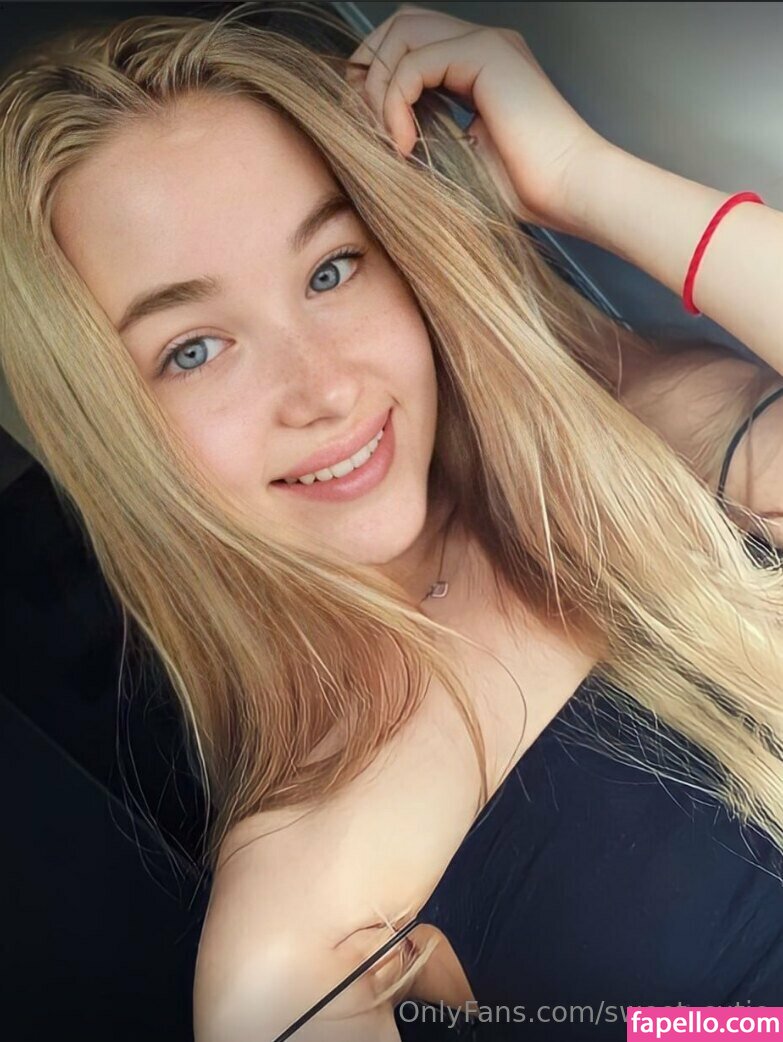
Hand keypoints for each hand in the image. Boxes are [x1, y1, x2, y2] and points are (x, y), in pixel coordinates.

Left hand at [346, 4, 610, 233]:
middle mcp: (483, 45)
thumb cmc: (525, 190)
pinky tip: (404, 143)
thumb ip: (422, 134)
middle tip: (362, 124)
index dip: (376, 77)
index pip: (408, 44)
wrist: (571, 191)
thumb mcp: (456, 158)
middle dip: (368, 69)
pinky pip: (414, 63)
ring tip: (387, 139)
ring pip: (401, 35)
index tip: (365, 127)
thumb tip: (374, 137)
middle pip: (399, 26)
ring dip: (379, 88)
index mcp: (478, 67)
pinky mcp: (486, 54)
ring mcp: (486, 44)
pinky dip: (395, 103)